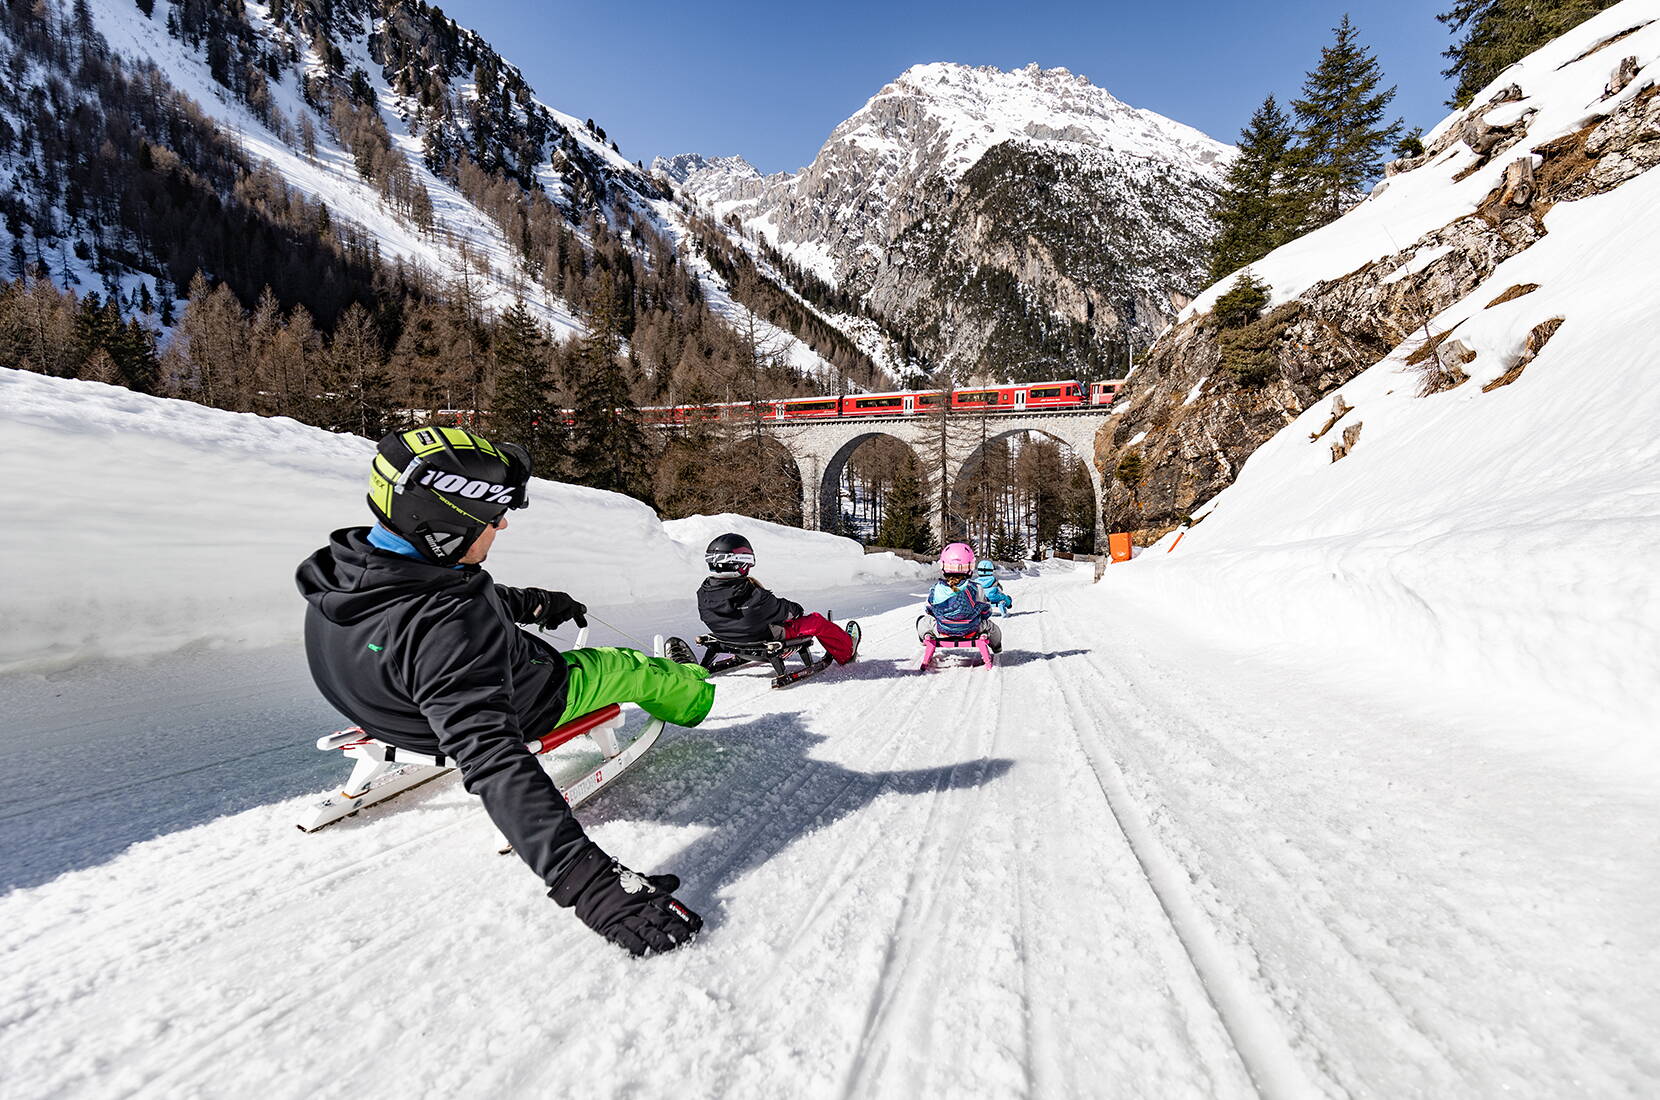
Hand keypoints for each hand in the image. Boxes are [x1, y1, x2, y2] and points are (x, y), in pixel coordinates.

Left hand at [522, 587, 585, 630]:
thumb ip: (577, 607)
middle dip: (564, 617)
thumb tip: (584, 609)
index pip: (574, 609)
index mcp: (563, 600)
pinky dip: (551, 625)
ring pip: (559, 622)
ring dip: (557, 621)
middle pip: (566, 617)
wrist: (537, 607)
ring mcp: (551, 612)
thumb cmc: (551, 602)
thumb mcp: (568, 603)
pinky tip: (548, 622)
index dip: (579, 617)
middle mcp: (557, 606)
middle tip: (562, 616)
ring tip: (553, 617)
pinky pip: (552, 625)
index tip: (583, 625)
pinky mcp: (545, 618)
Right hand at [550, 843, 702, 956]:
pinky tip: (646, 953)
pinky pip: (625, 938)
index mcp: (649, 893)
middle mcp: (640, 905)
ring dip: (660, 940)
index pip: (672, 906)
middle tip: (689, 940)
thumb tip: (676, 881)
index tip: (697, 926)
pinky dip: (636, 946)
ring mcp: (625, 916)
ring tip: (672, 948)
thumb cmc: (618, 881)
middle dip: (676, 931)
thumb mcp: (641, 879)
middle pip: (662, 920)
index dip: (685, 916)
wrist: (590, 879)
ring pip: (647, 930)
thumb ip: (659, 884)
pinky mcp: (611, 926)